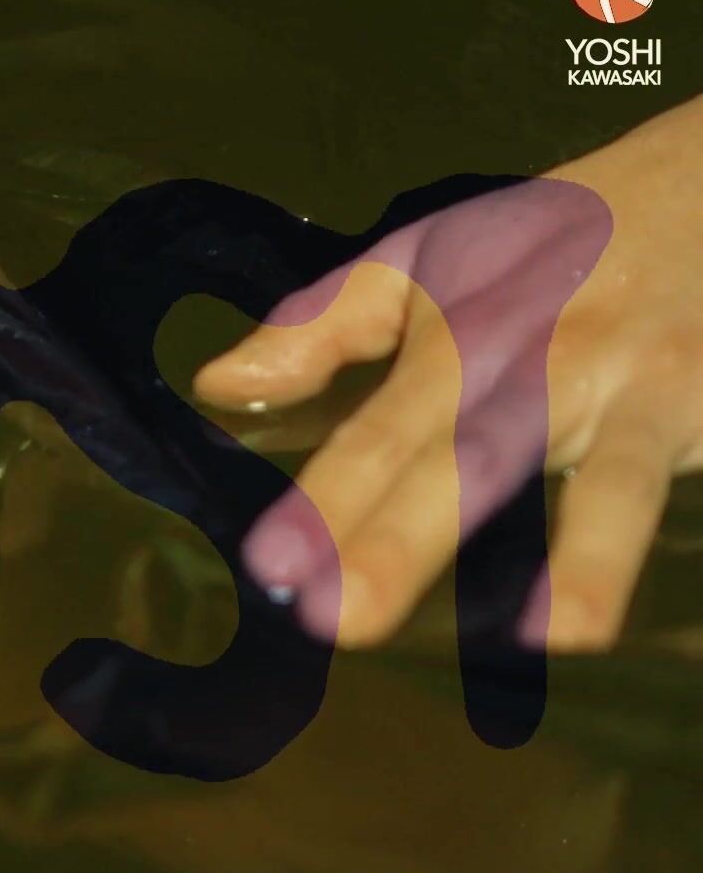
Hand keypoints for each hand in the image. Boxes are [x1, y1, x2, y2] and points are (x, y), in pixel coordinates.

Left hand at [195, 95, 702, 651]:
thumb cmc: (559, 235)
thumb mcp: (429, 253)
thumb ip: (324, 323)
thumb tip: (218, 381)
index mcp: (468, 335)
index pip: (382, 432)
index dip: (327, 499)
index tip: (270, 565)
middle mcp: (552, 366)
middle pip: (474, 460)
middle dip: (406, 540)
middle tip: (340, 619)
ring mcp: (650, 392)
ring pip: (615, 478)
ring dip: (585, 556)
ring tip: (546, 637)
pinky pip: (686, 480)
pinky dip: (662, 548)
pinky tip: (637, 610)